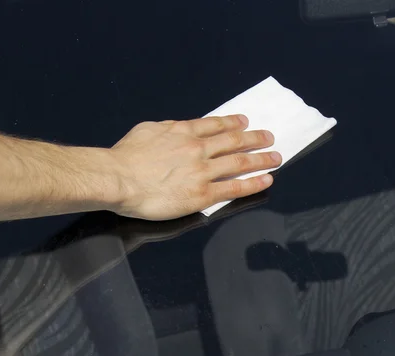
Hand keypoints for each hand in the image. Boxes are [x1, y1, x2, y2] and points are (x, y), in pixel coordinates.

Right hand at [108, 115, 280, 219]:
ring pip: (239, 162)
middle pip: (233, 142)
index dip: (233, 123)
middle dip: (254, 139)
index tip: (245, 122)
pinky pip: (234, 188)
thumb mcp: (147, 130)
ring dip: (261, 159)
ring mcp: (203, 171)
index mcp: (183, 132)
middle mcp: (198, 149)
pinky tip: (266, 180)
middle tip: (269, 138)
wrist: (119, 179)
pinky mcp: (203, 194)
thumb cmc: (126, 157)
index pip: (215, 125)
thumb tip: (178, 127)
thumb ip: (168, 128)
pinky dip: (253, 183)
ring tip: (275, 157)